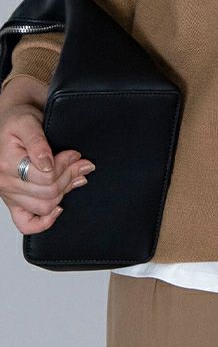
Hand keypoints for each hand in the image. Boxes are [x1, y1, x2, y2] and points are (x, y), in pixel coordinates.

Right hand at [0, 78, 95, 234]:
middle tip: (82, 163)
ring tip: (75, 176)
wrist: (11, 124)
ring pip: (44, 206)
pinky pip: (26, 223)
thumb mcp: (28, 122)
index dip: (65, 165)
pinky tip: (59, 207)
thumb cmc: (18, 122)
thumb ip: (37, 142)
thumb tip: (47, 162)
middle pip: (47, 192)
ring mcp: (9, 195)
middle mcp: (5, 182)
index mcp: (7, 163)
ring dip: (65, 191)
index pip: (45, 176)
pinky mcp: (13, 202)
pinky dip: (44, 221)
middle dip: (70, 175)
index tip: (75, 154)